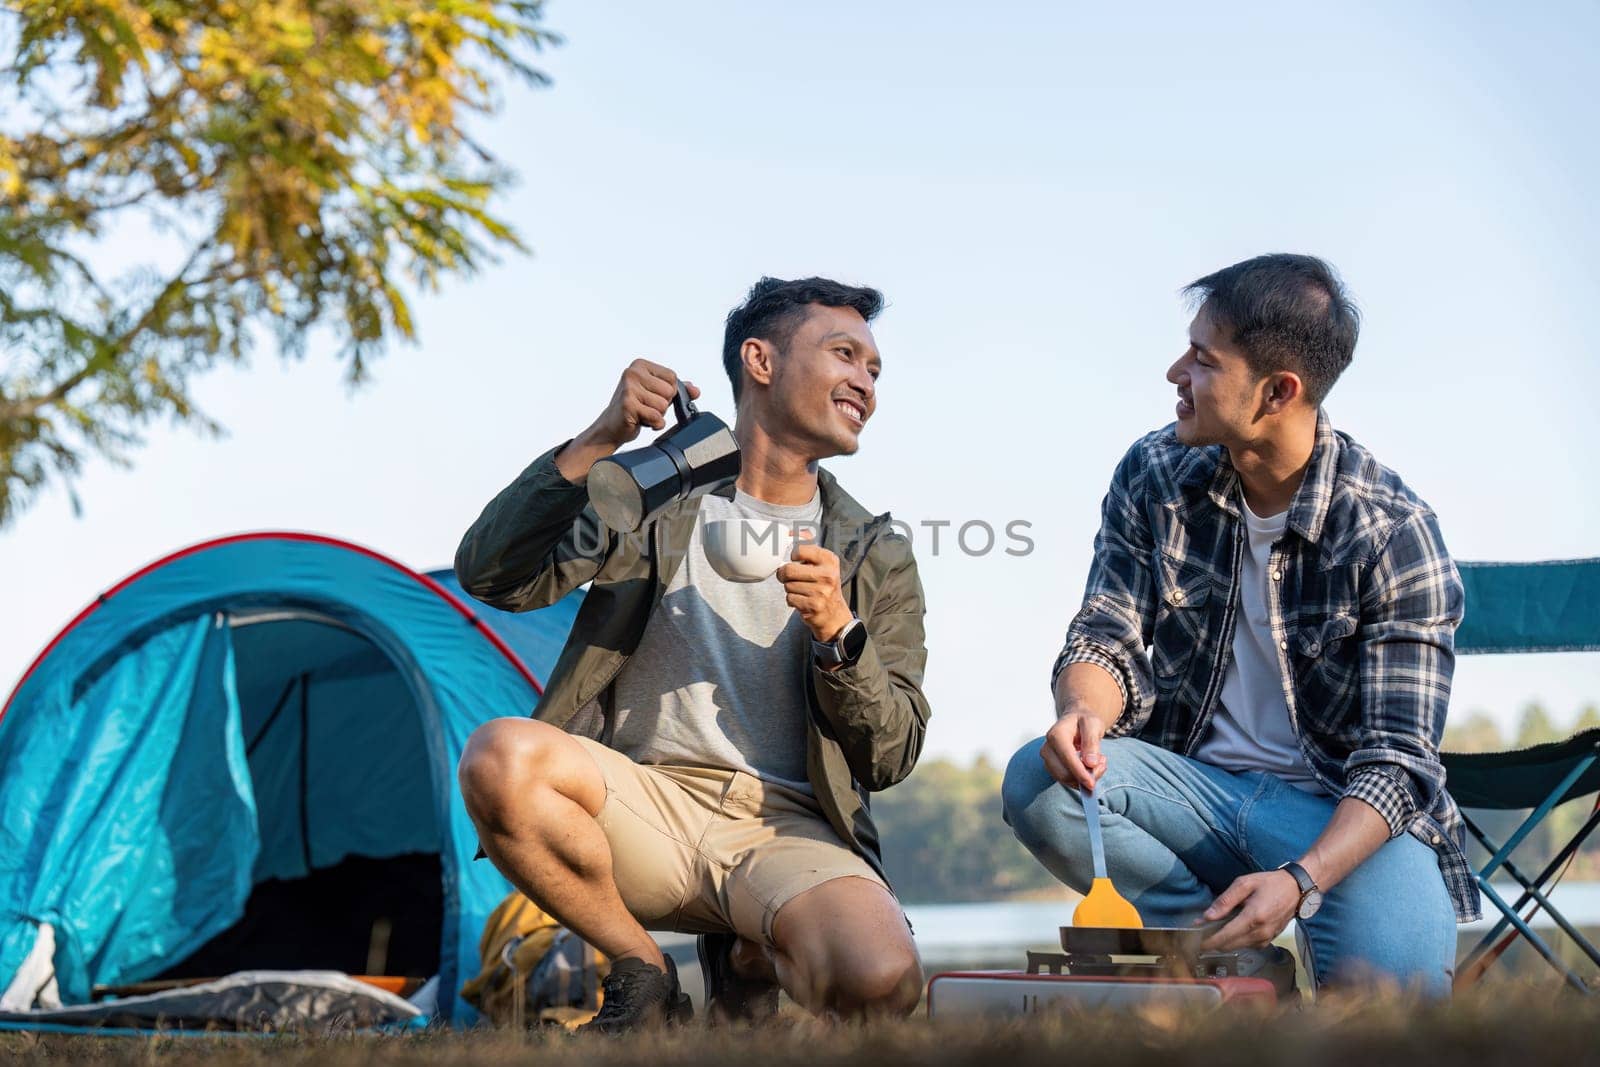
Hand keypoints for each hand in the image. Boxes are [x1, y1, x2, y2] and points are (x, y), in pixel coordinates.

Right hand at [584, 359, 699, 450]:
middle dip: (662, 405)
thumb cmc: (634, 407)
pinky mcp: (627, 405)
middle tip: (646, 407)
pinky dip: (653, 424)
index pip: (672, 377)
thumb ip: (677, 389)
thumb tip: (696, 391)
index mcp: (640, 365)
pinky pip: (656, 417)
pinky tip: (641, 421)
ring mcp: (629, 388)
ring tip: (642, 413)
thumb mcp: (656, 393)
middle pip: (669, 391)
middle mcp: (633, 373)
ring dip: (656, 415)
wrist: (611, 426)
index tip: (653, 396)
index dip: (669, 392)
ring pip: (663, 405)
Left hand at [776, 539, 852, 642]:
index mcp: (830, 560)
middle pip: (789, 569)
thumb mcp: (822, 564)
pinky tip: (802, 600)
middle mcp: (828, 574)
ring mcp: (822, 591)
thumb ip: (807, 547)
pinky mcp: (814, 606)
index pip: (799, 549)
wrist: (834, 614)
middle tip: (788, 577)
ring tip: (801, 590)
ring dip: (790, 589)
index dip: (793, 556)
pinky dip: (792, 600)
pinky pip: (790, 598)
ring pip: (788, 585)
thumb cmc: (823, 585)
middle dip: (784, 574)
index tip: (796, 560)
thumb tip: (790, 531)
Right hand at [1041, 709, 1108, 789]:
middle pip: (1064, 773)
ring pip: (1066, 779)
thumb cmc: (1084, 720)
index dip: (1080, 773)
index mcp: (1056, 735)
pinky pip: (1066, 780)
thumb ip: (1092, 742)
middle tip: (1103, 764)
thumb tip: (1090, 763)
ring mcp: (1048, 759)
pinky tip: (1090, 766)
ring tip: (1099, 762)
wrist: (1075, 719)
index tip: (1092, 784)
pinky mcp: (1052, 767)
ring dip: (1084, 777)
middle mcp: (1047, 748)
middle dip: (1085, 776)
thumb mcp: (1093, 724)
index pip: (1067, 758)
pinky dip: (1080, 778)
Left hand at [1199, 871, 1300, 950]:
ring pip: (1237, 947)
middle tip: (1200, 932)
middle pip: (1229, 945)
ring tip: (1213, 929)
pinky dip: (1236, 941)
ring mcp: (1266, 938)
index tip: (1195, 941)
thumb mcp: (1244, 884)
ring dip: (1223, 941)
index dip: (1208, 941)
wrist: (1296, 890)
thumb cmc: (1270, 884)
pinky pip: (1247, 946)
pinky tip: (1231, 929)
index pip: (1225, 936)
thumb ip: (1225, 901)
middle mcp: (1260, 932)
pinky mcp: (1268, 940)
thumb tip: (1208, 916)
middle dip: (1212, 941)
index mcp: (1253, 917)